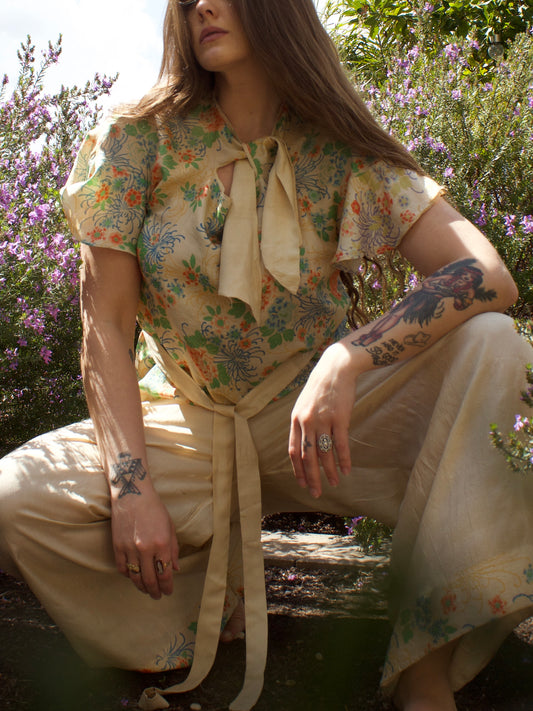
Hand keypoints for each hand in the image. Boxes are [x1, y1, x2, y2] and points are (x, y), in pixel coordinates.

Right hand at [111, 486, 179, 599]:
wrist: (133, 494)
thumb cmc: (155, 509)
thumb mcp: (170, 527)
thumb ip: (173, 549)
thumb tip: (175, 569)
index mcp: (162, 543)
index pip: (165, 574)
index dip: (167, 587)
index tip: (168, 592)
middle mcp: (146, 548)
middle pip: (150, 580)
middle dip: (155, 591)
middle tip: (158, 596)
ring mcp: (130, 548)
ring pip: (135, 577)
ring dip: (142, 587)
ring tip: (146, 590)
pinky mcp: (118, 546)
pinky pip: (122, 568)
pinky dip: (128, 576)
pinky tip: (133, 577)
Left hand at [289, 342, 358, 497]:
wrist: (336, 368)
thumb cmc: (320, 387)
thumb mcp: (304, 403)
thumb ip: (302, 422)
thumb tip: (303, 444)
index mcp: (295, 419)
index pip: (292, 451)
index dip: (297, 469)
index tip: (301, 483)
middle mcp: (306, 422)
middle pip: (307, 456)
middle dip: (311, 477)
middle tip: (316, 493)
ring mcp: (323, 420)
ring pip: (324, 454)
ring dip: (329, 472)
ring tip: (334, 484)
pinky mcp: (340, 418)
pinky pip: (341, 445)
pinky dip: (344, 460)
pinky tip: (346, 470)